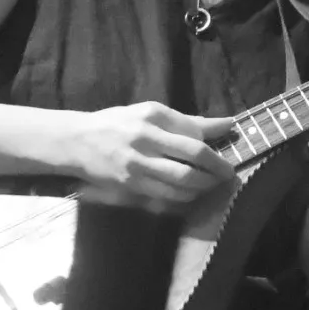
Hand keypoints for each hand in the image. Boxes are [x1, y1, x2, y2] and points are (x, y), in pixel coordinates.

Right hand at [73, 102, 239, 210]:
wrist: (77, 142)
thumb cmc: (117, 123)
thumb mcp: (149, 112)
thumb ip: (186, 121)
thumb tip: (225, 123)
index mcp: (152, 116)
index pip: (194, 131)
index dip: (217, 139)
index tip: (231, 141)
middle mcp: (146, 138)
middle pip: (193, 156)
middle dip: (217, 167)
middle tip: (229, 173)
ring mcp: (138, 164)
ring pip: (182, 180)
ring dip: (204, 185)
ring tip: (213, 184)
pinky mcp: (131, 185)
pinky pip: (166, 196)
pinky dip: (184, 197)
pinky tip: (192, 193)